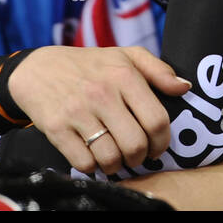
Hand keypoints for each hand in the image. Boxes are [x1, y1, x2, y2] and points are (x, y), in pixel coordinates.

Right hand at [7, 46, 191, 176]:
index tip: (157, 147)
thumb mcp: (125, 56)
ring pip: (110, 158)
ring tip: (116, 156)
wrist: (37, 69)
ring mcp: (78, 112)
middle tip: (136, 154)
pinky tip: (94, 155)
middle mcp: (102, 93)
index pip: (156, 120)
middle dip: (140, 157)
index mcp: (124, 75)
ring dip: (117, 165)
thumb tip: (185, 87)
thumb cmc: (89, 65)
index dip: (162, 141)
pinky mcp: (56, 129)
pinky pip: (84, 163)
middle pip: (135, 144)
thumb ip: (159, 70)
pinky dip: (93, 166)